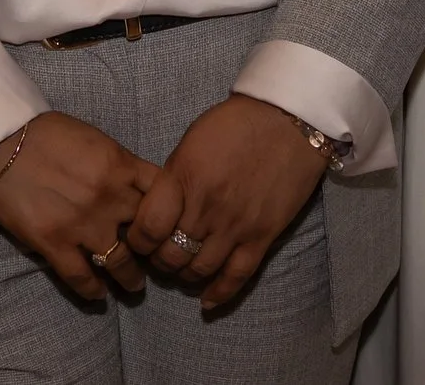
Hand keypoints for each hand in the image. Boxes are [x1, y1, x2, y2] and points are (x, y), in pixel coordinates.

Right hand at [0, 111, 171, 301]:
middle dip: (155, 250)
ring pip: (121, 263)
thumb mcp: (95, 140)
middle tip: (157, 262)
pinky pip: (82, 277)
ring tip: (133, 286)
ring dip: (131, 279)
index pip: (165, 197)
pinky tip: (98, 295)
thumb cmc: (46, 134)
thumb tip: (135, 187)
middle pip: (148, 234)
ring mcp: (82, 224)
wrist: (0, 142)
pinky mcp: (54, 243)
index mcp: (121, 166)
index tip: (171, 226)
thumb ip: (119, 165)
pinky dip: (93, 290)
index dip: (173, 214)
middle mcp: (109, 198)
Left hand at [130, 94, 327, 308]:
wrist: (287, 121)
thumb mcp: (190, 142)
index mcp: (182, 178)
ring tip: (182, 269)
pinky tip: (206, 302)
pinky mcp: (262, 237)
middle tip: (160, 255)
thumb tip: (157, 210)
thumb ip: (172, 179)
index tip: (139, 239)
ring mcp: (235, 225)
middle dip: (159, 261)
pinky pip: (237, 276)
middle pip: (170, 255)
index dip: (137, 241)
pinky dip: (219, 294)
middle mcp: (205, 207)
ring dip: (185, 275)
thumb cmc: (234, 124)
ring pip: (199, 270)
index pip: (147, 228)